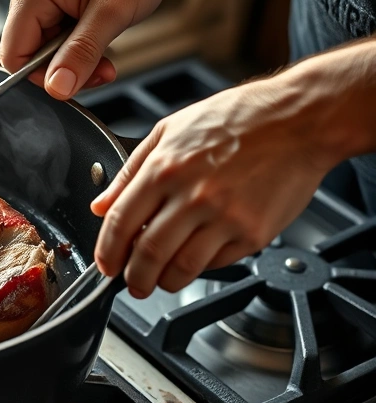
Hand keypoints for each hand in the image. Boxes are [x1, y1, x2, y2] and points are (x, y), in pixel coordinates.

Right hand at [0, 0, 195, 98]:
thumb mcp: (111, 15)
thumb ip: (80, 55)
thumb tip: (57, 89)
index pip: (13, 56)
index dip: (41, 77)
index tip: (75, 79)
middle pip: (29, 53)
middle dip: (65, 68)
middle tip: (100, 68)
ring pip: (45, 46)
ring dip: (75, 57)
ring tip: (105, 51)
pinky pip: (57, 32)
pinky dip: (78, 43)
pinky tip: (100, 35)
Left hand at [90, 78, 335, 297]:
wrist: (301, 119)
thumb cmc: (238, 118)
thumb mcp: (170, 130)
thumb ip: (130, 171)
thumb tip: (101, 205)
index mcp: (165, 169)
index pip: (120, 223)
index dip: (107, 252)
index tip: (106, 264)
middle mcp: (192, 196)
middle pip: (147, 254)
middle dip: (132, 278)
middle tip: (131, 283)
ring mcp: (224, 218)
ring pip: (181, 268)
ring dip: (163, 282)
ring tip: (159, 281)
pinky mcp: (253, 234)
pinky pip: (217, 263)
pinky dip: (200, 268)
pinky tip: (196, 259)